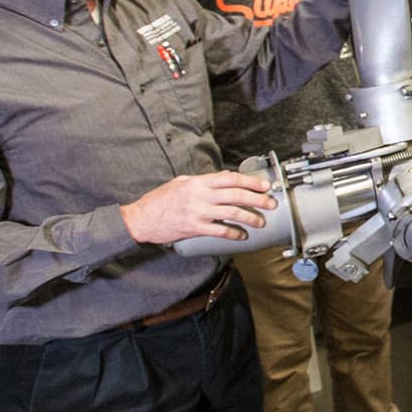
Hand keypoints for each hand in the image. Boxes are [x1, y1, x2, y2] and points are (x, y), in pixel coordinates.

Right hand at [123, 171, 275, 242]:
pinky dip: (234, 233)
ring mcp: (198, 212)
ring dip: (250, 218)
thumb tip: (225, 176)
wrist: (141, 218)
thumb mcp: (182, 182)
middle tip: (271, 204)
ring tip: (260, 221)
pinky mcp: (194, 228)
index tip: (264, 186)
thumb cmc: (160, 200)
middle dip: (257, 200)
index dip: (250, 182)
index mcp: (199, 182)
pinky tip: (242, 235)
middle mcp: (200, 195)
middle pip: (236, 195)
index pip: (231, 178)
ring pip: (232, 213)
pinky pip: (220, 231)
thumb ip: (204, 180)